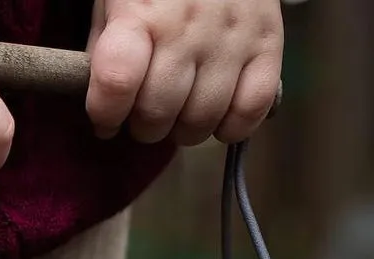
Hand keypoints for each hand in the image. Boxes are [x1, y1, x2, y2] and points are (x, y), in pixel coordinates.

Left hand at [86, 0, 283, 145]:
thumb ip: (104, 48)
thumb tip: (105, 103)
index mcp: (141, 12)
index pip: (116, 83)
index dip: (105, 114)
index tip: (105, 120)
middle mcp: (187, 26)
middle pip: (157, 113)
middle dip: (143, 127)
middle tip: (145, 115)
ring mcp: (231, 36)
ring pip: (200, 121)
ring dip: (183, 131)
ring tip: (179, 113)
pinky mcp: (268, 42)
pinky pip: (249, 111)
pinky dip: (230, 127)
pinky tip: (217, 116)